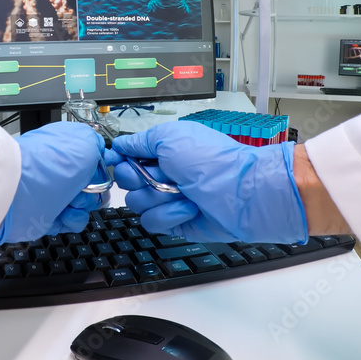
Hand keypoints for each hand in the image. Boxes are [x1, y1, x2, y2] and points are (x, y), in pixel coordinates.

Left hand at [0, 122, 107, 243]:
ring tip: (70, 202)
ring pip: (86, 204)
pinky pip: (74, 221)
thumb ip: (98, 144)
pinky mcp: (50, 215)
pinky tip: (64, 213)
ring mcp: (55, 193)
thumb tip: (102, 154)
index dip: (101, 167)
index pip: (94, 159)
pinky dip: (73, 219)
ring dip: (84, 205)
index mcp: (67, 148)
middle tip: (82, 187)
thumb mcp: (84, 140)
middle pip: (94, 184)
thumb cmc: (48, 163)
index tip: (102, 171)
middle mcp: (61, 170)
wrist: (17, 193)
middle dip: (94, 189)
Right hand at [107, 121, 306, 243]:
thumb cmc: (211, 159)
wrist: (242, 193)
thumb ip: (139, 141)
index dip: (120, 160)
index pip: (126, 157)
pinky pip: (152, 223)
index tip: (119, 160)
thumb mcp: (170, 137)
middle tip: (165, 175)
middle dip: (141, 179)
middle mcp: (163, 175)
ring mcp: (168, 199)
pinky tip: (190, 209)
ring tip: (185, 193)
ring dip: (160, 198)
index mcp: (161, 151)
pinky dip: (170, 215)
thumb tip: (118, 145)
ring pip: (137, 204)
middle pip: (126, 182)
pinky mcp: (175, 223)